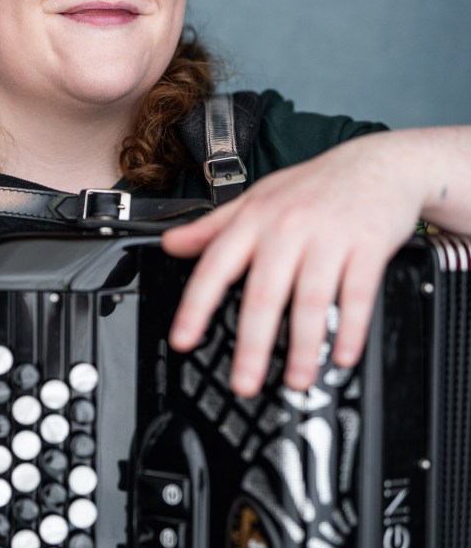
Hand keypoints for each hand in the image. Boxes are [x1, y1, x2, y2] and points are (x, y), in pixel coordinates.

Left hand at [162, 133, 423, 396]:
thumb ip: (212, 227)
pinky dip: (351, 328)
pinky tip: (342, 355)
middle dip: (253, 345)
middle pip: (264, 294)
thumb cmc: (313, 187)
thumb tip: (170, 244)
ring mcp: (329, 236)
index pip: (216, 267)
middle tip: (244, 383)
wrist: (378, 164)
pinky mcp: (368, 245)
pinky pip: (358, 294)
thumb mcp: (256, 199)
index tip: (183, 340)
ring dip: (304, 346)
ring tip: (297, 380)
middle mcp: (287, 228)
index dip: (195, 306)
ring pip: (312, 299)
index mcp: (254, 221)